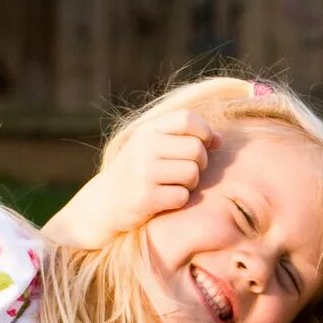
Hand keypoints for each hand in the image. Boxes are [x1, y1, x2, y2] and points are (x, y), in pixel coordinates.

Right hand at [44, 109, 218, 247]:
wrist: (103, 204)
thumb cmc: (137, 173)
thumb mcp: (152, 147)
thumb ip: (184, 138)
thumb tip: (220, 139)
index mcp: (147, 130)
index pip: (188, 119)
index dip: (205, 132)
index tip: (207, 145)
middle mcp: (144, 147)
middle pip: (197, 150)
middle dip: (200, 164)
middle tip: (186, 172)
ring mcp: (144, 172)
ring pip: (193, 174)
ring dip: (190, 184)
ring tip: (172, 186)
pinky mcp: (146, 197)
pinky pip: (183, 196)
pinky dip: (179, 201)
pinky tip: (164, 200)